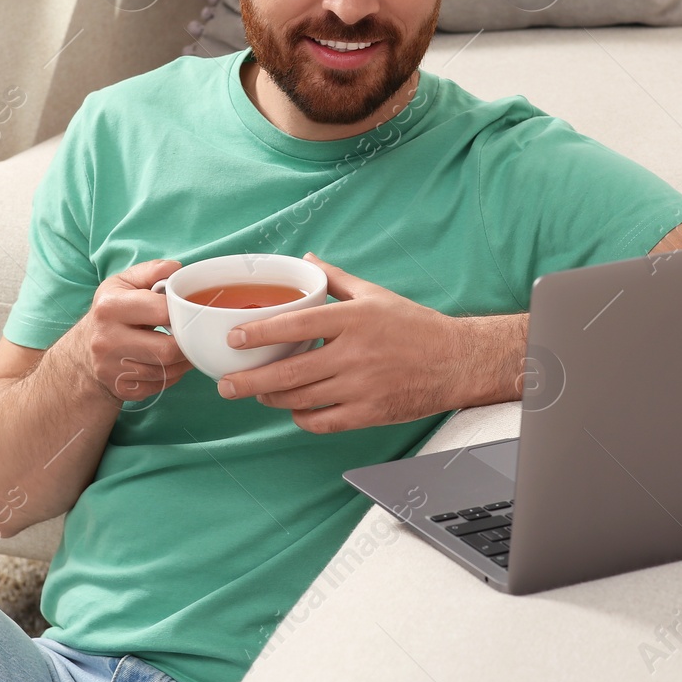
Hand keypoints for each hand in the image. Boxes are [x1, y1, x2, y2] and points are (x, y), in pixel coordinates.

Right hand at [74, 258, 194, 403]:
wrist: (83, 351)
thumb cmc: (111, 312)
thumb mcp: (124, 283)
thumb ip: (151, 271)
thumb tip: (177, 269)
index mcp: (110, 307)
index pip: (161, 311)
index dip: (182, 311)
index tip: (189, 311)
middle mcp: (106, 339)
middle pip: (166, 350)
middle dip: (187, 343)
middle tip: (193, 335)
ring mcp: (111, 369)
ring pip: (166, 371)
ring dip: (183, 362)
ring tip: (185, 348)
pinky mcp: (120, 389)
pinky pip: (160, 386)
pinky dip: (172, 376)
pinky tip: (170, 364)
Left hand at [214, 253, 470, 432]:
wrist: (456, 361)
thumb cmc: (414, 325)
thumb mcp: (374, 294)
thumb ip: (335, 279)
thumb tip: (304, 260)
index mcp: (353, 320)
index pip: (295, 327)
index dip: (259, 333)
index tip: (233, 338)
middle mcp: (355, 354)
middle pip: (290, 372)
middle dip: (250, 380)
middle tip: (225, 383)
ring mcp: (362, 387)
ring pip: (302, 399)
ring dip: (272, 398)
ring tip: (256, 392)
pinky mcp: (370, 413)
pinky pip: (324, 421)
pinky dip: (302, 417)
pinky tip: (293, 409)